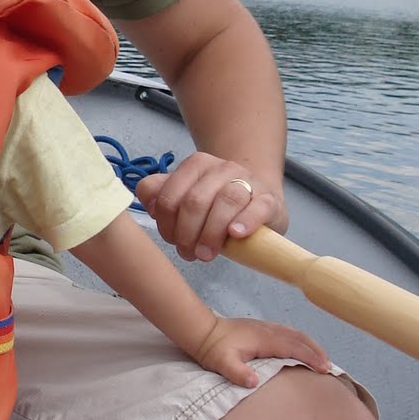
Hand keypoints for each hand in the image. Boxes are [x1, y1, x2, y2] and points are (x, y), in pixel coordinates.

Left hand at [133, 152, 287, 261]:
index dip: (166, 224)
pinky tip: (236, 234)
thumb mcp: (186, 198)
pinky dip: (245, 221)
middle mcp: (221, 168)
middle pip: (195, 200)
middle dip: (187, 233)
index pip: (170, 195)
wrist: (258, 202)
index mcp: (196, 165)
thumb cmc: (215, 206)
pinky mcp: (269, 199)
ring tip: (206, 254)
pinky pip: (257, 206)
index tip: (172, 241)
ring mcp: (247, 180)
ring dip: (211, 233)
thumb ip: (161, 195)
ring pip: (226, 201)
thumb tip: (149, 203)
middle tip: (189, 254)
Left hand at [189, 314, 331, 388]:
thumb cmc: (212, 349)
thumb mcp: (222, 363)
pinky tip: (302, 347)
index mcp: (264, 339)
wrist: (201, 330)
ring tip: (322, 358)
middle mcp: (268, 330)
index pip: (294, 347)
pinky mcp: (261, 328)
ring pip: (295, 333)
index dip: (311, 357)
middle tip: (330, 367)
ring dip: (310, 345)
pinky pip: (288, 332)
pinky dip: (300, 340)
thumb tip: (254, 381)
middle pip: (300, 338)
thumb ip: (237, 372)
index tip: (325, 369)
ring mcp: (265, 327)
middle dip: (317, 351)